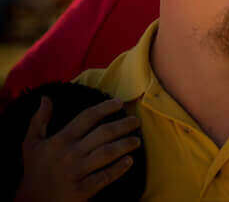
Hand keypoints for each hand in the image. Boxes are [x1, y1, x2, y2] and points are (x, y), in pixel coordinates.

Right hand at [14, 96, 140, 201]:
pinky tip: (129, 161)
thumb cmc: (33, 171)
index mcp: (61, 140)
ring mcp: (77, 173)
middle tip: (136, 121)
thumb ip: (39, 120)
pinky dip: (118, 169)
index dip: (106, 107)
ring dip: (125, 145)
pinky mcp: (81, 191)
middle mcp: (71, 154)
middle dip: (123, 125)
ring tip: (137, 141)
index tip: (120, 103)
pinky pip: (104, 177)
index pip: (88, 117)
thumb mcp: (31, 144)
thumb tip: (45, 98)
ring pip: (107, 153)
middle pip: (103, 134)